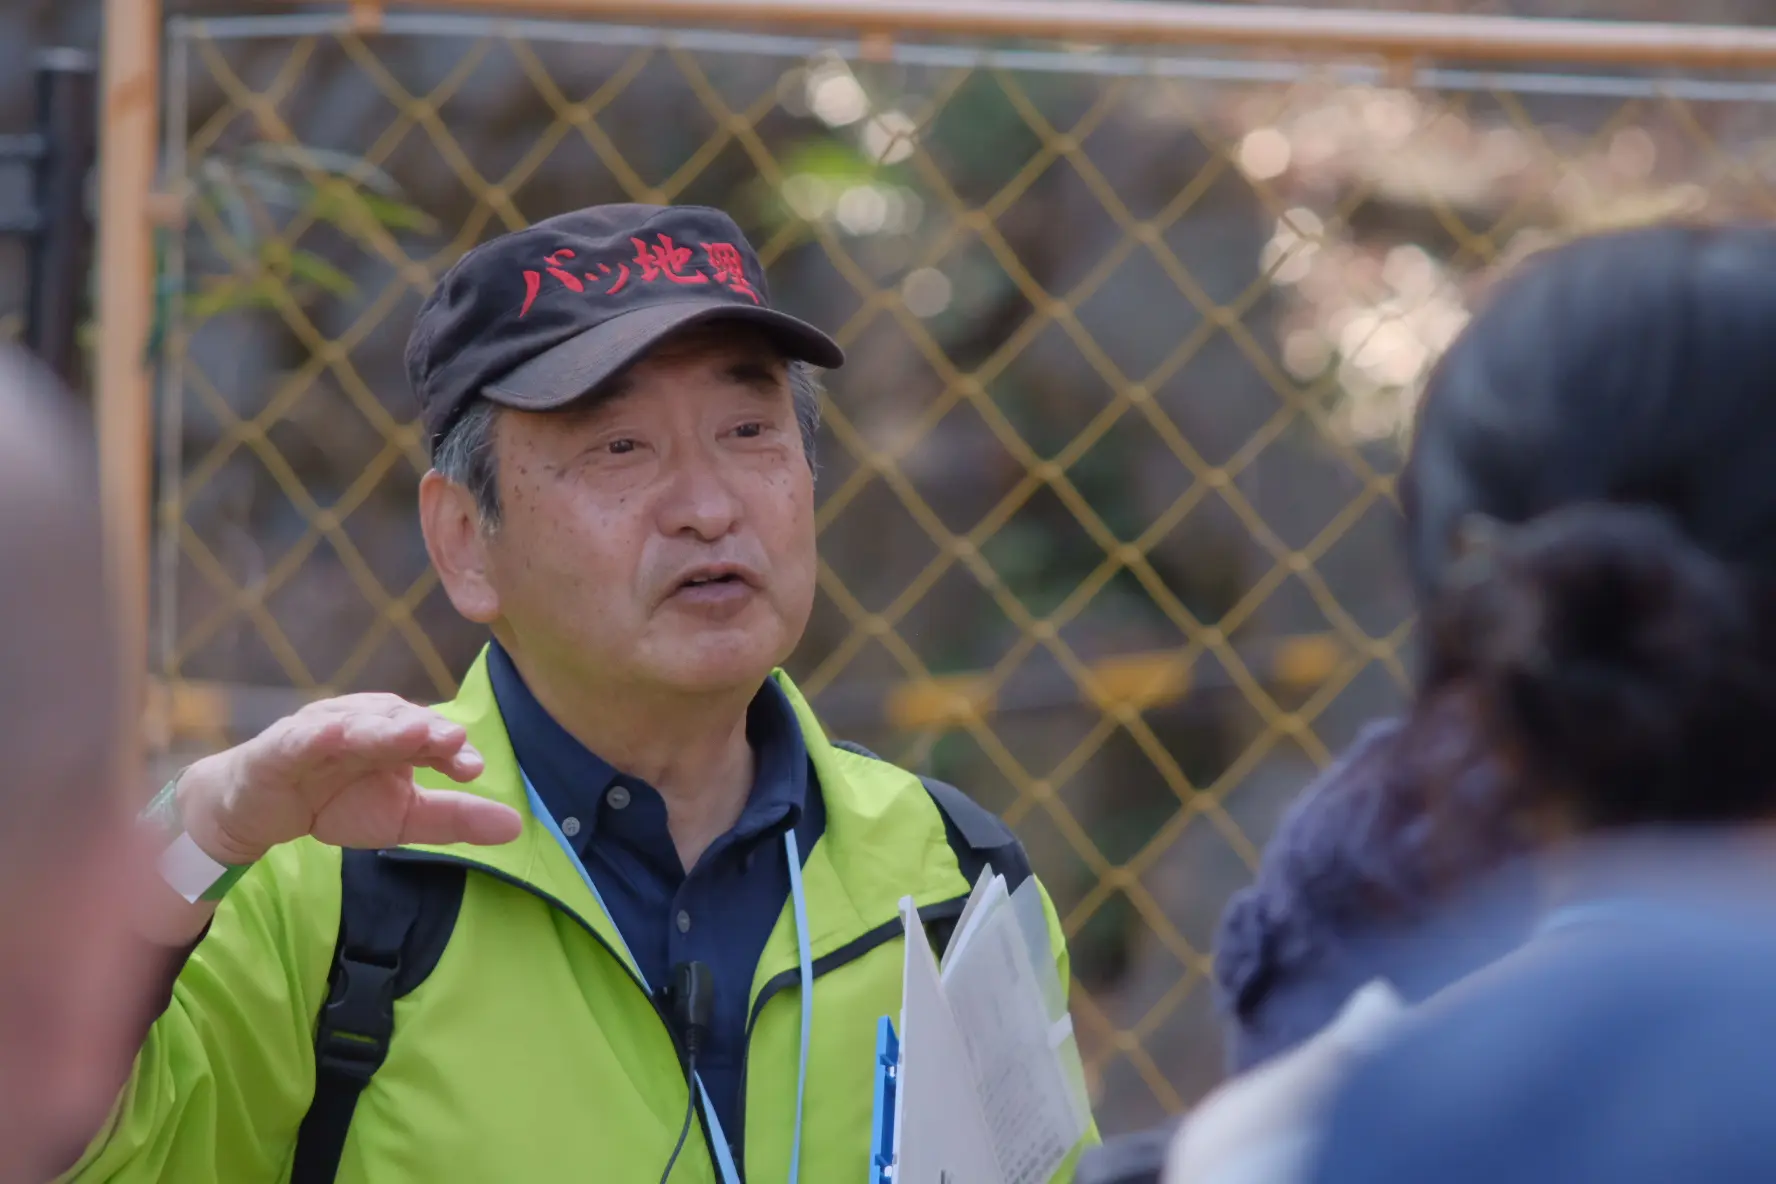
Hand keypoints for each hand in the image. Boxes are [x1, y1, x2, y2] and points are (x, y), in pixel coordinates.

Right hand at [175, 693, 523, 866]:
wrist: (258, 811)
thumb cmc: (337, 802)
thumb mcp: (404, 818)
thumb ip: (456, 819)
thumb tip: (519, 826)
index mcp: (397, 735)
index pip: (431, 738)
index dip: (451, 751)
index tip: (473, 770)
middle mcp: (364, 723)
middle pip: (398, 721)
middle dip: (425, 729)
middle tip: (451, 739)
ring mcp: (321, 730)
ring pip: (354, 724)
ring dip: (381, 726)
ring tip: (410, 731)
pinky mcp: (280, 748)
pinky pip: (299, 739)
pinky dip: (315, 735)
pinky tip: (333, 734)